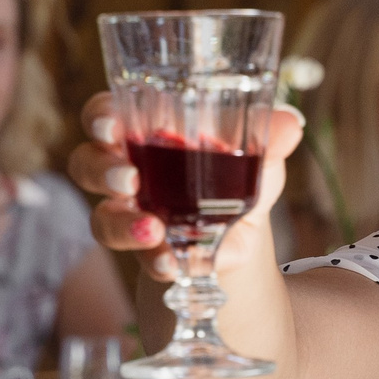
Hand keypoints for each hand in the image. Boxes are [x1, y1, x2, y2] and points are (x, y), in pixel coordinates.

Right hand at [67, 91, 304, 281]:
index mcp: (145, 131)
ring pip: (103, 217)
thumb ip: (268, 139)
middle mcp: (127, 169)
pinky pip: (138, 257)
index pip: (104, 115)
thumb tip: (291, 124)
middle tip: (129, 179)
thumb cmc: (239, 172)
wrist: (245, 231)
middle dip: (101, 171)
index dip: (99, 118)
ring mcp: (130, 213)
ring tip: (154, 230)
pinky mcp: (146, 251)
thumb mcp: (258, 154)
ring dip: (123, 224)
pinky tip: (172, 264)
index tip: (110, 125)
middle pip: (87, 164)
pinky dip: (156, 260)